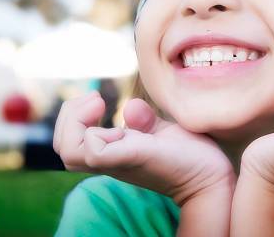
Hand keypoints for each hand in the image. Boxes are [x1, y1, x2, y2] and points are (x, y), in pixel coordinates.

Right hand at [53, 92, 235, 206]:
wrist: (210, 175)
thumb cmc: (187, 153)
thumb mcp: (158, 131)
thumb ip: (142, 120)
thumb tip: (129, 107)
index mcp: (111, 151)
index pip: (68, 141)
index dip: (72, 116)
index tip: (98, 99)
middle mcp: (110, 159)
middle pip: (62, 147)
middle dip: (69, 116)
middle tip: (96, 100)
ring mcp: (119, 161)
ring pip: (70, 152)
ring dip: (78, 124)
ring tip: (102, 107)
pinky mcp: (134, 158)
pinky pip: (95, 153)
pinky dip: (99, 135)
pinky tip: (123, 128)